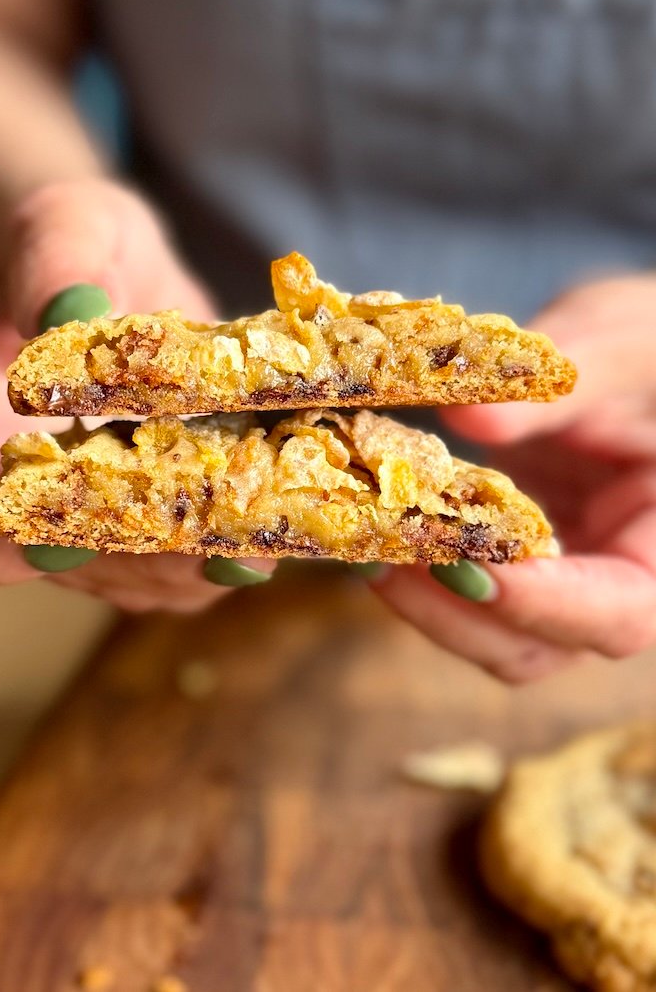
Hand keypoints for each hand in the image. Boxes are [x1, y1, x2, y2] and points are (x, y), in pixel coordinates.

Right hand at [0, 178, 272, 608]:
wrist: (107, 269)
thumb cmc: (64, 239)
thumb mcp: (61, 219)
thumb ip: (54, 255)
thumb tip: (70, 316)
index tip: (35, 539)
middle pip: (31, 565)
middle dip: (115, 562)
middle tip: (192, 553)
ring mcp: (64, 516)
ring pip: (109, 577)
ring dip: (178, 571)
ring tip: (250, 549)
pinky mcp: (128, 519)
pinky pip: (163, 559)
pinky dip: (215, 548)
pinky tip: (270, 525)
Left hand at [371, 276, 655, 682]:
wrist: (628, 352)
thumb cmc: (645, 344)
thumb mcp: (619, 345)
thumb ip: (557, 390)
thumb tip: (466, 420)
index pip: (620, 610)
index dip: (546, 603)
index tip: (470, 569)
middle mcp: (618, 585)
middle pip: (539, 646)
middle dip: (456, 611)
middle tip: (384, 560)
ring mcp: (561, 583)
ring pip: (492, 636)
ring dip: (424, 603)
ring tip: (364, 551)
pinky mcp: (516, 564)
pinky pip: (467, 594)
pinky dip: (420, 575)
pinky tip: (374, 534)